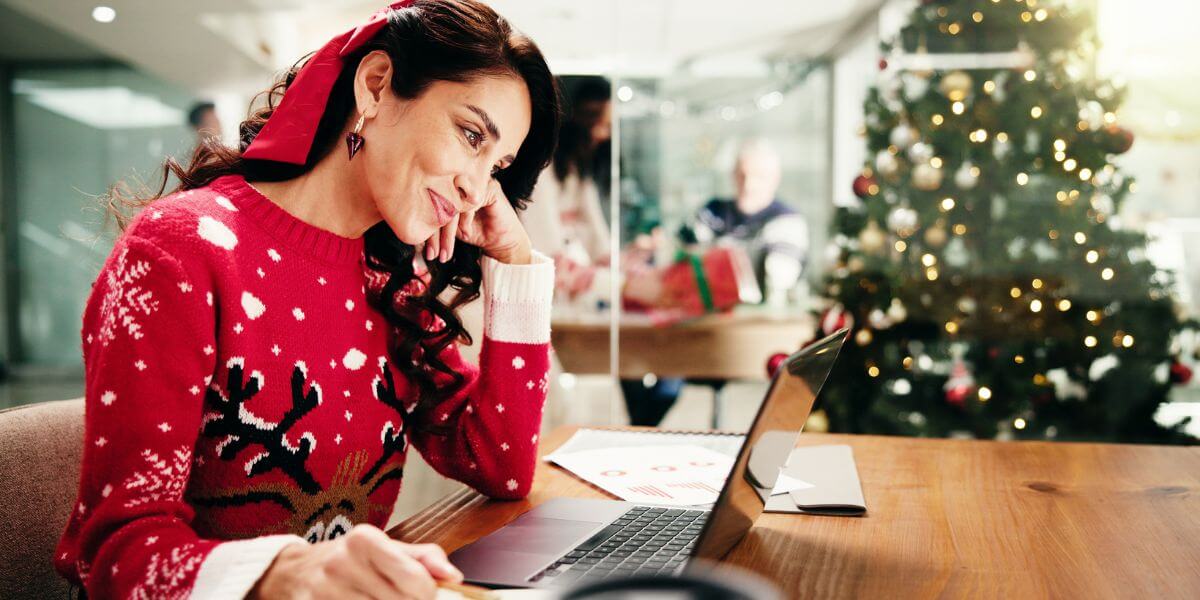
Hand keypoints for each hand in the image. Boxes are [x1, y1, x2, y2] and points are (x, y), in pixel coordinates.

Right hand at [250, 524, 461, 599]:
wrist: (292, 573)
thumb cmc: (349, 560)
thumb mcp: (385, 548)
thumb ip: (424, 559)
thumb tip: (455, 578)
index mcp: (365, 540)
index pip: (417, 581)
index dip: (428, 595)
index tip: (425, 595)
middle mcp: (343, 563)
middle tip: (403, 599)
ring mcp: (326, 592)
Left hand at [424, 179, 531, 264]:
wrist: (503, 243)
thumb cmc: (478, 234)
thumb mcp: (452, 230)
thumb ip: (437, 223)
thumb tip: (414, 228)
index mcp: (450, 188)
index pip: (432, 203)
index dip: (426, 227)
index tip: (424, 250)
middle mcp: (463, 182)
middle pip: (440, 202)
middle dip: (435, 233)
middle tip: (433, 254)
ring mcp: (478, 183)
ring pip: (454, 202)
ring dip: (448, 229)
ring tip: (446, 250)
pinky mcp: (491, 188)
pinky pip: (470, 202)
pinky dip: (466, 219)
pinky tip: (466, 233)